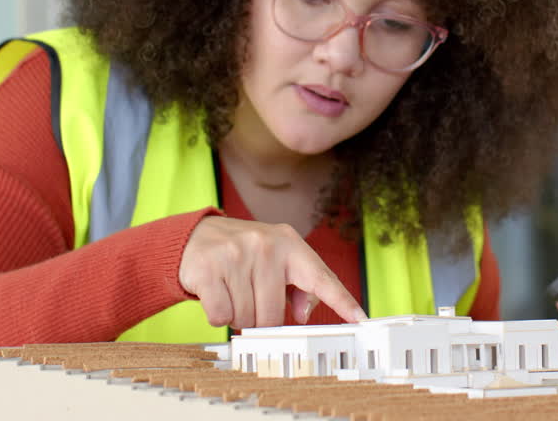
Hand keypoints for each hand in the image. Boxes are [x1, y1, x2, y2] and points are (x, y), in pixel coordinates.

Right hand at [178, 216, 367, 328]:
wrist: (197, 236)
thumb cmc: (243, 253)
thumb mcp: (276, 260)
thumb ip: (299, 286)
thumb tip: (305, 313)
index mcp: (289, 244)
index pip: (321, 278)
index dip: (343, 301)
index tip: (360, 319)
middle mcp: (266, 246)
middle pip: (274, 315)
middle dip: (260, 318)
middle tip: (250, 299)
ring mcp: (236, 255)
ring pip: (246, 319)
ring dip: (238, 317)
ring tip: (233, 292)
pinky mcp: (209, 268)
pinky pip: (221, 316)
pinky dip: (219, 316)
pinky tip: (217, 294)